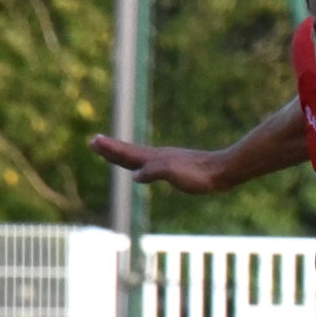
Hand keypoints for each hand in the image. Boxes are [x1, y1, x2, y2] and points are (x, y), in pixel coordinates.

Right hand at [89, 134, 230, 194]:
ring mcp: (166, 162)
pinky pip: (148, 165)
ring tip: (109, 151)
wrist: (222, 171)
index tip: (94, 141)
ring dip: (121, 155)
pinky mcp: (174, 169)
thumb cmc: (200, 174)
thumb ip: (155, 171)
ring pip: (137, 158)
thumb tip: (136, 176)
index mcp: (155, 158)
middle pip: (128, 152)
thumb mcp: (174, 173)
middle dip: (110, 149)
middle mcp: (158, 157)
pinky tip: (138, 170)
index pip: (127, 153)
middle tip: (93, 141)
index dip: (110, 149)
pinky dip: (137, 165)